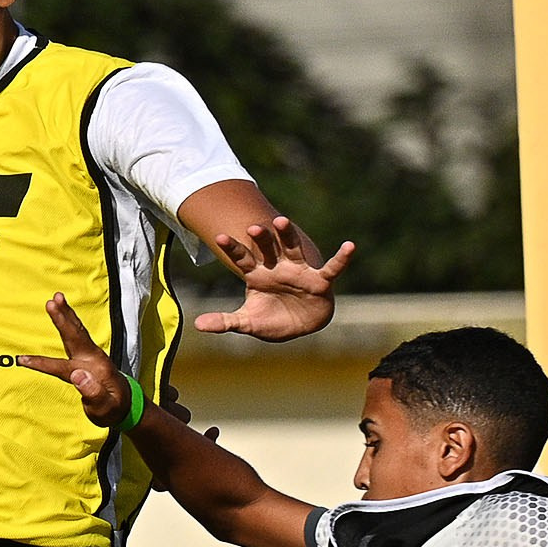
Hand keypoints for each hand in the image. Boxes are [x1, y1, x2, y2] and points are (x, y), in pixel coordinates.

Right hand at [18, 294, 133, 423]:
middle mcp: (93, 358)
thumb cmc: (114, 409)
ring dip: (67, 313)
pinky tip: (64, 311)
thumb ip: (93, 394)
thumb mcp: (105, 408)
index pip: (61, 367)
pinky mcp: (90, 354)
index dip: (41, 364)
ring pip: (77, 331)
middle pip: (74, 336)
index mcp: (93, 371)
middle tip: (52, 301)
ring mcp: (92, 354)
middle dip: (63, 318)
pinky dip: (70, 320)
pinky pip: (78, 333)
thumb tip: (77, 376)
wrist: (126, 404)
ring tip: (57, 297)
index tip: (22, 359)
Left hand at [194, 217, 356, 341]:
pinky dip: (341, 258)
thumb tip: (197, 325)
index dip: (233, 248)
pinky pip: (332, 267)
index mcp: (258, 275)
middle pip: (267, 248)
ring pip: (293, 248)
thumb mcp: (248, 322)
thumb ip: (226, 321)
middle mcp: (278, 267)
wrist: (301, 325)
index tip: (219, 237)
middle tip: (253, 228)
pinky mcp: (320, 280)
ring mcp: (299, 271)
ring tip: (283, 222)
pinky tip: (350, 246)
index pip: (242, 259)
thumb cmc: (273, 319)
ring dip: (289, 235)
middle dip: (261, 238)